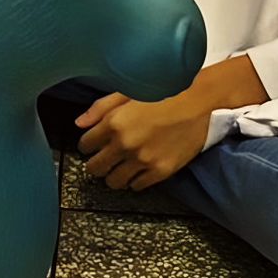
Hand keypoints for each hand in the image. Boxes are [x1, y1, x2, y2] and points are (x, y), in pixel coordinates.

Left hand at [77, 91, 209, 191]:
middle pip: (95, 168)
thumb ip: (100, 108)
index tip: (92, 144)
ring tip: (120, 166)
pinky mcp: (161, 171)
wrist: (197, 100)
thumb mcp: (127, 91)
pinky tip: (138, 168)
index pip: (85, 145)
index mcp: (114, 123)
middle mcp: (125, 145)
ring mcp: (143, 160)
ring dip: (113, 175)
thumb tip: (79, 123)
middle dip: (96, 163)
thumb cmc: (162, 91)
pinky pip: (137, 186)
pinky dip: (134, 180)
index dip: (87, 144)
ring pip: (114, 182)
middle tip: (104, 157)